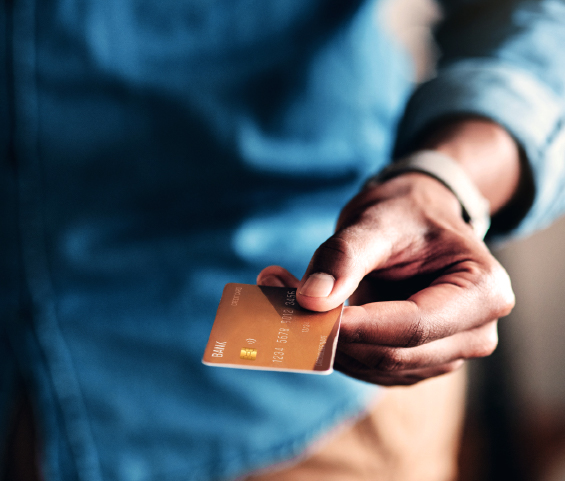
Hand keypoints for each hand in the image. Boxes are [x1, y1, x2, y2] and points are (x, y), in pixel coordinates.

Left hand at [258, 172, 514, 385]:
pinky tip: (309, 313)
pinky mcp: (417, 359)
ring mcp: (447, 352)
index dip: (357, 326)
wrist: (418, 217)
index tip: (304, 311)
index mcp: (484, 292)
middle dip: (334, 334)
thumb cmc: (406, 212)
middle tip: (279, 298)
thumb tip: (311, 300)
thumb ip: (345, 257)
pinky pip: (371, 366)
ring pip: (378, 366)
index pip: (414, 326)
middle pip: (395, 354)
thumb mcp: (378, 220)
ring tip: (283, 294)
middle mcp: (475, 333)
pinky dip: (336, 345)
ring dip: (327, 341)